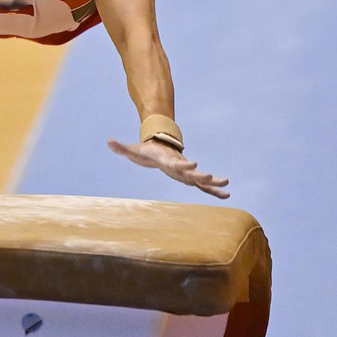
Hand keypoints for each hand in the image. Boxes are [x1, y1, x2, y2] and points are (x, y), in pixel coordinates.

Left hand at [107, 137, 229, 199]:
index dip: (184, 163)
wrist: (159, 147)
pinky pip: (203, 186)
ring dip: (213, 183)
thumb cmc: (146, 151)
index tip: (194, 163)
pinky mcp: (189, 177)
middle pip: (192, 172)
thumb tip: (108, 141)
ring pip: (201, 180)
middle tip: (211, 176)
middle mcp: (180, 166)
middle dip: (201, 175)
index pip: (177, 163)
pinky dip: (213, 190)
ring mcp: (186, 172)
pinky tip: (226, 195)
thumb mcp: (133, 150)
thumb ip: (121, 147)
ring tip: (227, 186)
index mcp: (168, 160)